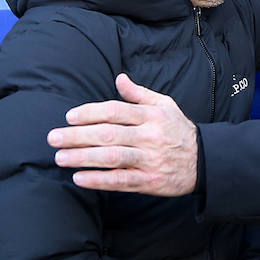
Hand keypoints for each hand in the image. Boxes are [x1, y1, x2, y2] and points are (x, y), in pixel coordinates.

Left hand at [49, 74, 197, 195]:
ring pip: (111, 158)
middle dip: (77, 136)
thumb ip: (140, 94)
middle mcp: (149, 136)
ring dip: (83, 158)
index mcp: (151, 116)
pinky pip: (120, 181)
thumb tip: (119, 78)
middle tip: (53, 138)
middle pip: (108, 134)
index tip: (69, 117)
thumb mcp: (165, 105)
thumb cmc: (179, 130)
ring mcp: (149, 160)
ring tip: (60, 158)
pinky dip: (98, 181)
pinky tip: (79, 179)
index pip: (115, 111)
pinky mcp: (149, 182)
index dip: (90, 113)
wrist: (205, 161)